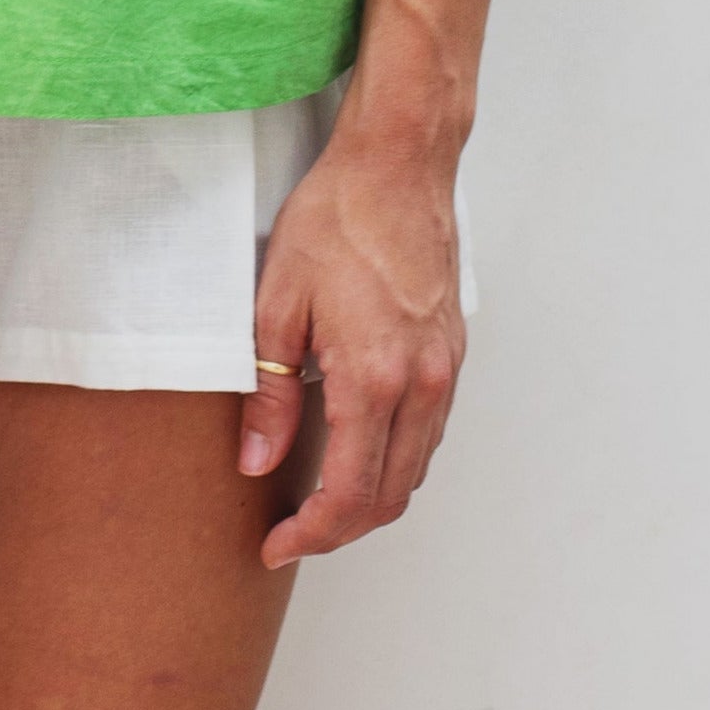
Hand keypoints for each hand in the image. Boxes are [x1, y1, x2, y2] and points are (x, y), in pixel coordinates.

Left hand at [237, 129, 465, 564]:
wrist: (397, 164)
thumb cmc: (336, 220)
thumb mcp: (278, 305)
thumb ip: (269, 394)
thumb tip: (257, 462)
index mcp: (374, 378)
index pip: (351, 494)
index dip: (313, 534)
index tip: (277, 544)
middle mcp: (421, 384)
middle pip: (391, 497)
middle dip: (341, 530)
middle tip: (292, 532)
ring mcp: (444, 369)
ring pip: (415, 469)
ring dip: (371, 499)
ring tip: (318, 499)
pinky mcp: (452, 352)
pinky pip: (429, 432)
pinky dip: (396, 460)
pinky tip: (358, 450)